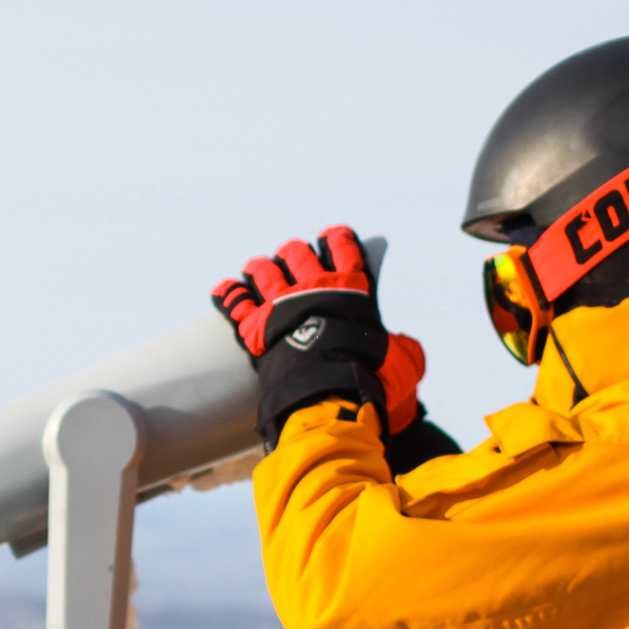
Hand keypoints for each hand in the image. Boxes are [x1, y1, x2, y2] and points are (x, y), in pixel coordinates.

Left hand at [211, 226, 425, 444]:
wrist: (329, 390)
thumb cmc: (367, 376)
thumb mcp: (398, 359)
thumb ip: (402, 348)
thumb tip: (405, 349)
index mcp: (350, 287)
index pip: (344, 248)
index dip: (336, 239)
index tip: (331, 237)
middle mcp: (313, 286)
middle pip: (297, 254)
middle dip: (294, 253)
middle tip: (292, 257)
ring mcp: (281, 303)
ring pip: (264, 271)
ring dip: (259, 268)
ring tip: (256, 269)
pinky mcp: (256, 325)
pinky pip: (236, 301)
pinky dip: (228, 294)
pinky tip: (222, 290)